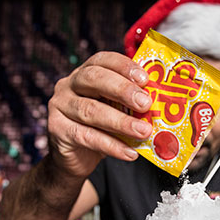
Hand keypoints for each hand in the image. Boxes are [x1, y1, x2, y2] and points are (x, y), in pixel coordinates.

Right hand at [47, 51, 152, 177]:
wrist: (74, 159)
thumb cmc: (99, 129)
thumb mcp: (115, 112)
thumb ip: (130, 105)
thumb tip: (161, 105)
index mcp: (85, 74)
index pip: (103, 60)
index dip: (124, 66)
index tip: (145, 79)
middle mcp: (69, 85)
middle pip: (94, 79)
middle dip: (123, 90)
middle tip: (146, 104)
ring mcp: (60, 106)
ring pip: (91, 111)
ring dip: (121, 122)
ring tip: (143, 132)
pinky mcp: (57, 130)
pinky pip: (87, 137)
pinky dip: (111, 146)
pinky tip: (129, 152)